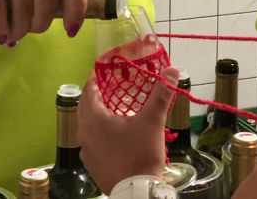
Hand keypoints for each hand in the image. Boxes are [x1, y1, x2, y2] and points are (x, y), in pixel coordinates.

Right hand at [0, 0, 86, 44]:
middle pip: (48, 2)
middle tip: (34, 29)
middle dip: (41, 24)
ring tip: (15, 35)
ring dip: (20, 29)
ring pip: (24, 8)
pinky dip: (1, 26)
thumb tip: (60, 9)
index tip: (71, 29)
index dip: (76, 11)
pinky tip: (1, 35)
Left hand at [78, 67, 179, 193]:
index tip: (106, 70)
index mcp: (93, 118)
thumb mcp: (152, 121)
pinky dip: (97, 131)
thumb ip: (161, 94)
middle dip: (96, 94)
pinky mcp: (90, 163)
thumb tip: (172, 70)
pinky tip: (112, 133)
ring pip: (86, 124)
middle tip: (111, 86)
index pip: (89, 89)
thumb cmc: (140, 153)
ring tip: (113, 108)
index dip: (96, 78)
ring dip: (96, 113)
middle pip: (85, 106)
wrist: (136, 191)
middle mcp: (84, 132)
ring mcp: (85, 149)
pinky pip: (90, 140)